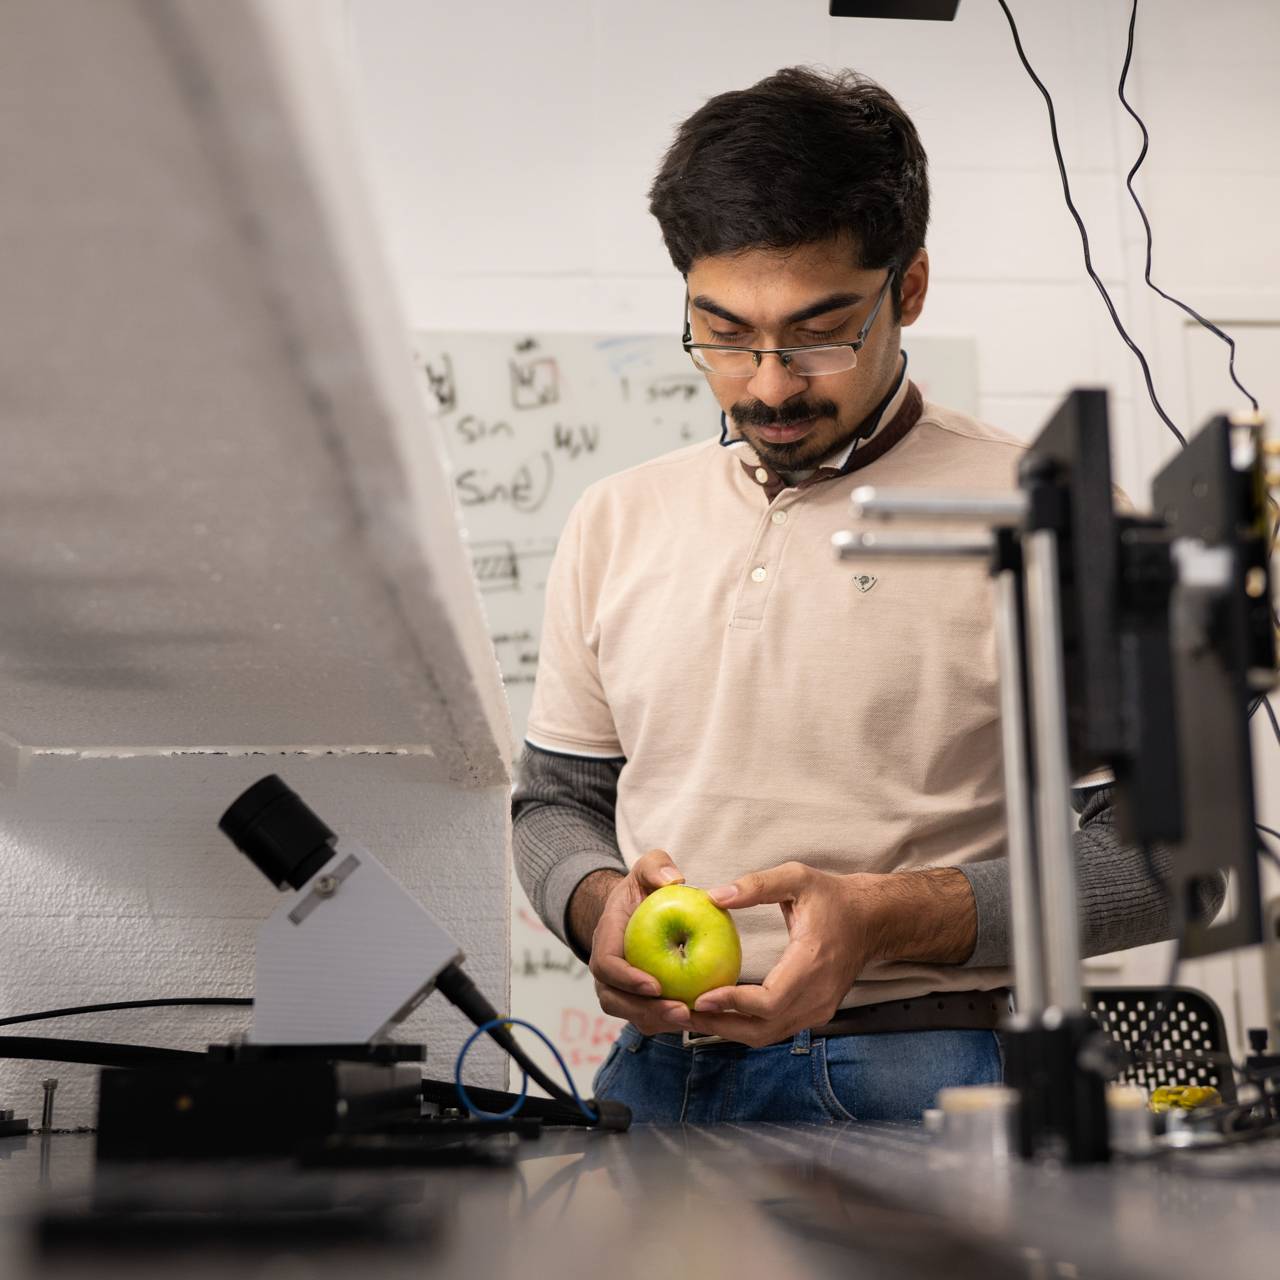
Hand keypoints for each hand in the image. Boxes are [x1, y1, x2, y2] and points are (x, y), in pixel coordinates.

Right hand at [588, 849, 695, 1035]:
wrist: (638, 909)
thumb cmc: (645, 888)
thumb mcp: (649, 867)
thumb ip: (657, 866)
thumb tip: (673, 879)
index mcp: (606, 937)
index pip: (606, 964)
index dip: (626, 979)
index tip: (655, 984)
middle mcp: (608, 969)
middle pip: (615, 1000)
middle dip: (646, 1011)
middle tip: (681, 1011)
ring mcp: (621, 987)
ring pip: (633, 1015)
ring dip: (661, 1022)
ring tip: (693, 1020)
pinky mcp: (639, 999)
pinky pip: (651, 1018)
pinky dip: (671, 1023)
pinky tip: (700, 1019)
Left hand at [685, 863, 883, 1047]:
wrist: (872, 920)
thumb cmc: (832, 898)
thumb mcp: (797, 878)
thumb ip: (757, 884)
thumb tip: (715, 896)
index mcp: (812, 963)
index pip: (769, 1001)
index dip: (732, 1004)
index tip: (699, 997)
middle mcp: (817, 996)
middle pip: (762, 1029)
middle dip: (718, 1025)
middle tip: (680, 1012)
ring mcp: (819, 1010)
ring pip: (766, 1035)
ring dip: (728, 1030)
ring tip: (691, 1015)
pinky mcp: (815, 1014)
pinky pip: (774, 1029)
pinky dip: (744, 1026)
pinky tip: (718, 1012)